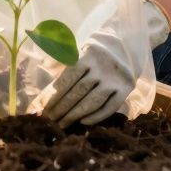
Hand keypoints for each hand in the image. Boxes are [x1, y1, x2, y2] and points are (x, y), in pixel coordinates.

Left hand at [41, 0, 170, 125]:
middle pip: (78, 91)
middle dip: (62, 108)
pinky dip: (96, 116)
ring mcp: (115, 79)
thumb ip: (61, 62)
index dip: (55, 94)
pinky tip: (83, 122)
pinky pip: (110, 107)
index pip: (68, 77)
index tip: (44, 107)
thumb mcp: (78, 50)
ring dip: (75, 115)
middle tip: (50, 120)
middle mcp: (102, 67)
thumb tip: (44, 75)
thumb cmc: (93, 53)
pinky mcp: (126, 89)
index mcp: (88, 55)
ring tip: (62, 124)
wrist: (124, 47)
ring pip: (93, 101)